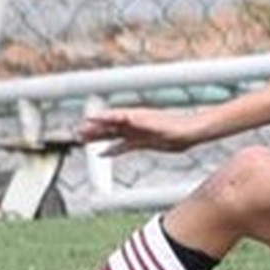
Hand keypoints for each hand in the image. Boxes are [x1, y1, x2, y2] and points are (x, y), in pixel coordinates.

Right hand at [77, 107, 200, 155]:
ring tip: (84, 141)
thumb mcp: (158, 125)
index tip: (86, 119)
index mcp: (137, 116)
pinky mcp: (143, 142)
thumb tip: (127, 116)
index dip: (100, 118)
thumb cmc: (178, 126)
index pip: (114, 116)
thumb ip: (142, 122)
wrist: (192, 133)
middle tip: (78, 133)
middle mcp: (135, 123)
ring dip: (100, 138)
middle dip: (94, 129)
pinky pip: (124, 146)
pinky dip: (112, 149)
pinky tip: (103, 154)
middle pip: (110, 126)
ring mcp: (138, 132)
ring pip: (114, 135)